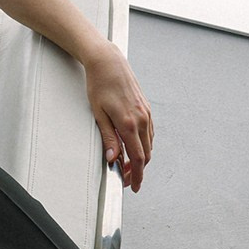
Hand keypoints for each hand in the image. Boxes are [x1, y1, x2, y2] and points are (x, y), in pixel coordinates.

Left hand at [83, 43, 154, 191]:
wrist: (108, 62)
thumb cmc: (99, 85)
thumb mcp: (98, 114)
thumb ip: (108, 138)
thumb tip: (112, 159)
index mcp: (128, 123)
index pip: (138, 158)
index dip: (137, 175)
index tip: (134, 187)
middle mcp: (141, 119)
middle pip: (146, 154)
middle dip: (138, 170)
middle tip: (125, 179)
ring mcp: (146, 113)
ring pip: (149, 144)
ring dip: (141, 158)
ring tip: (127, 165)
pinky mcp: (146, 108)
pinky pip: (149, 132)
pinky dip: (144, 144)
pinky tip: (134, 147)